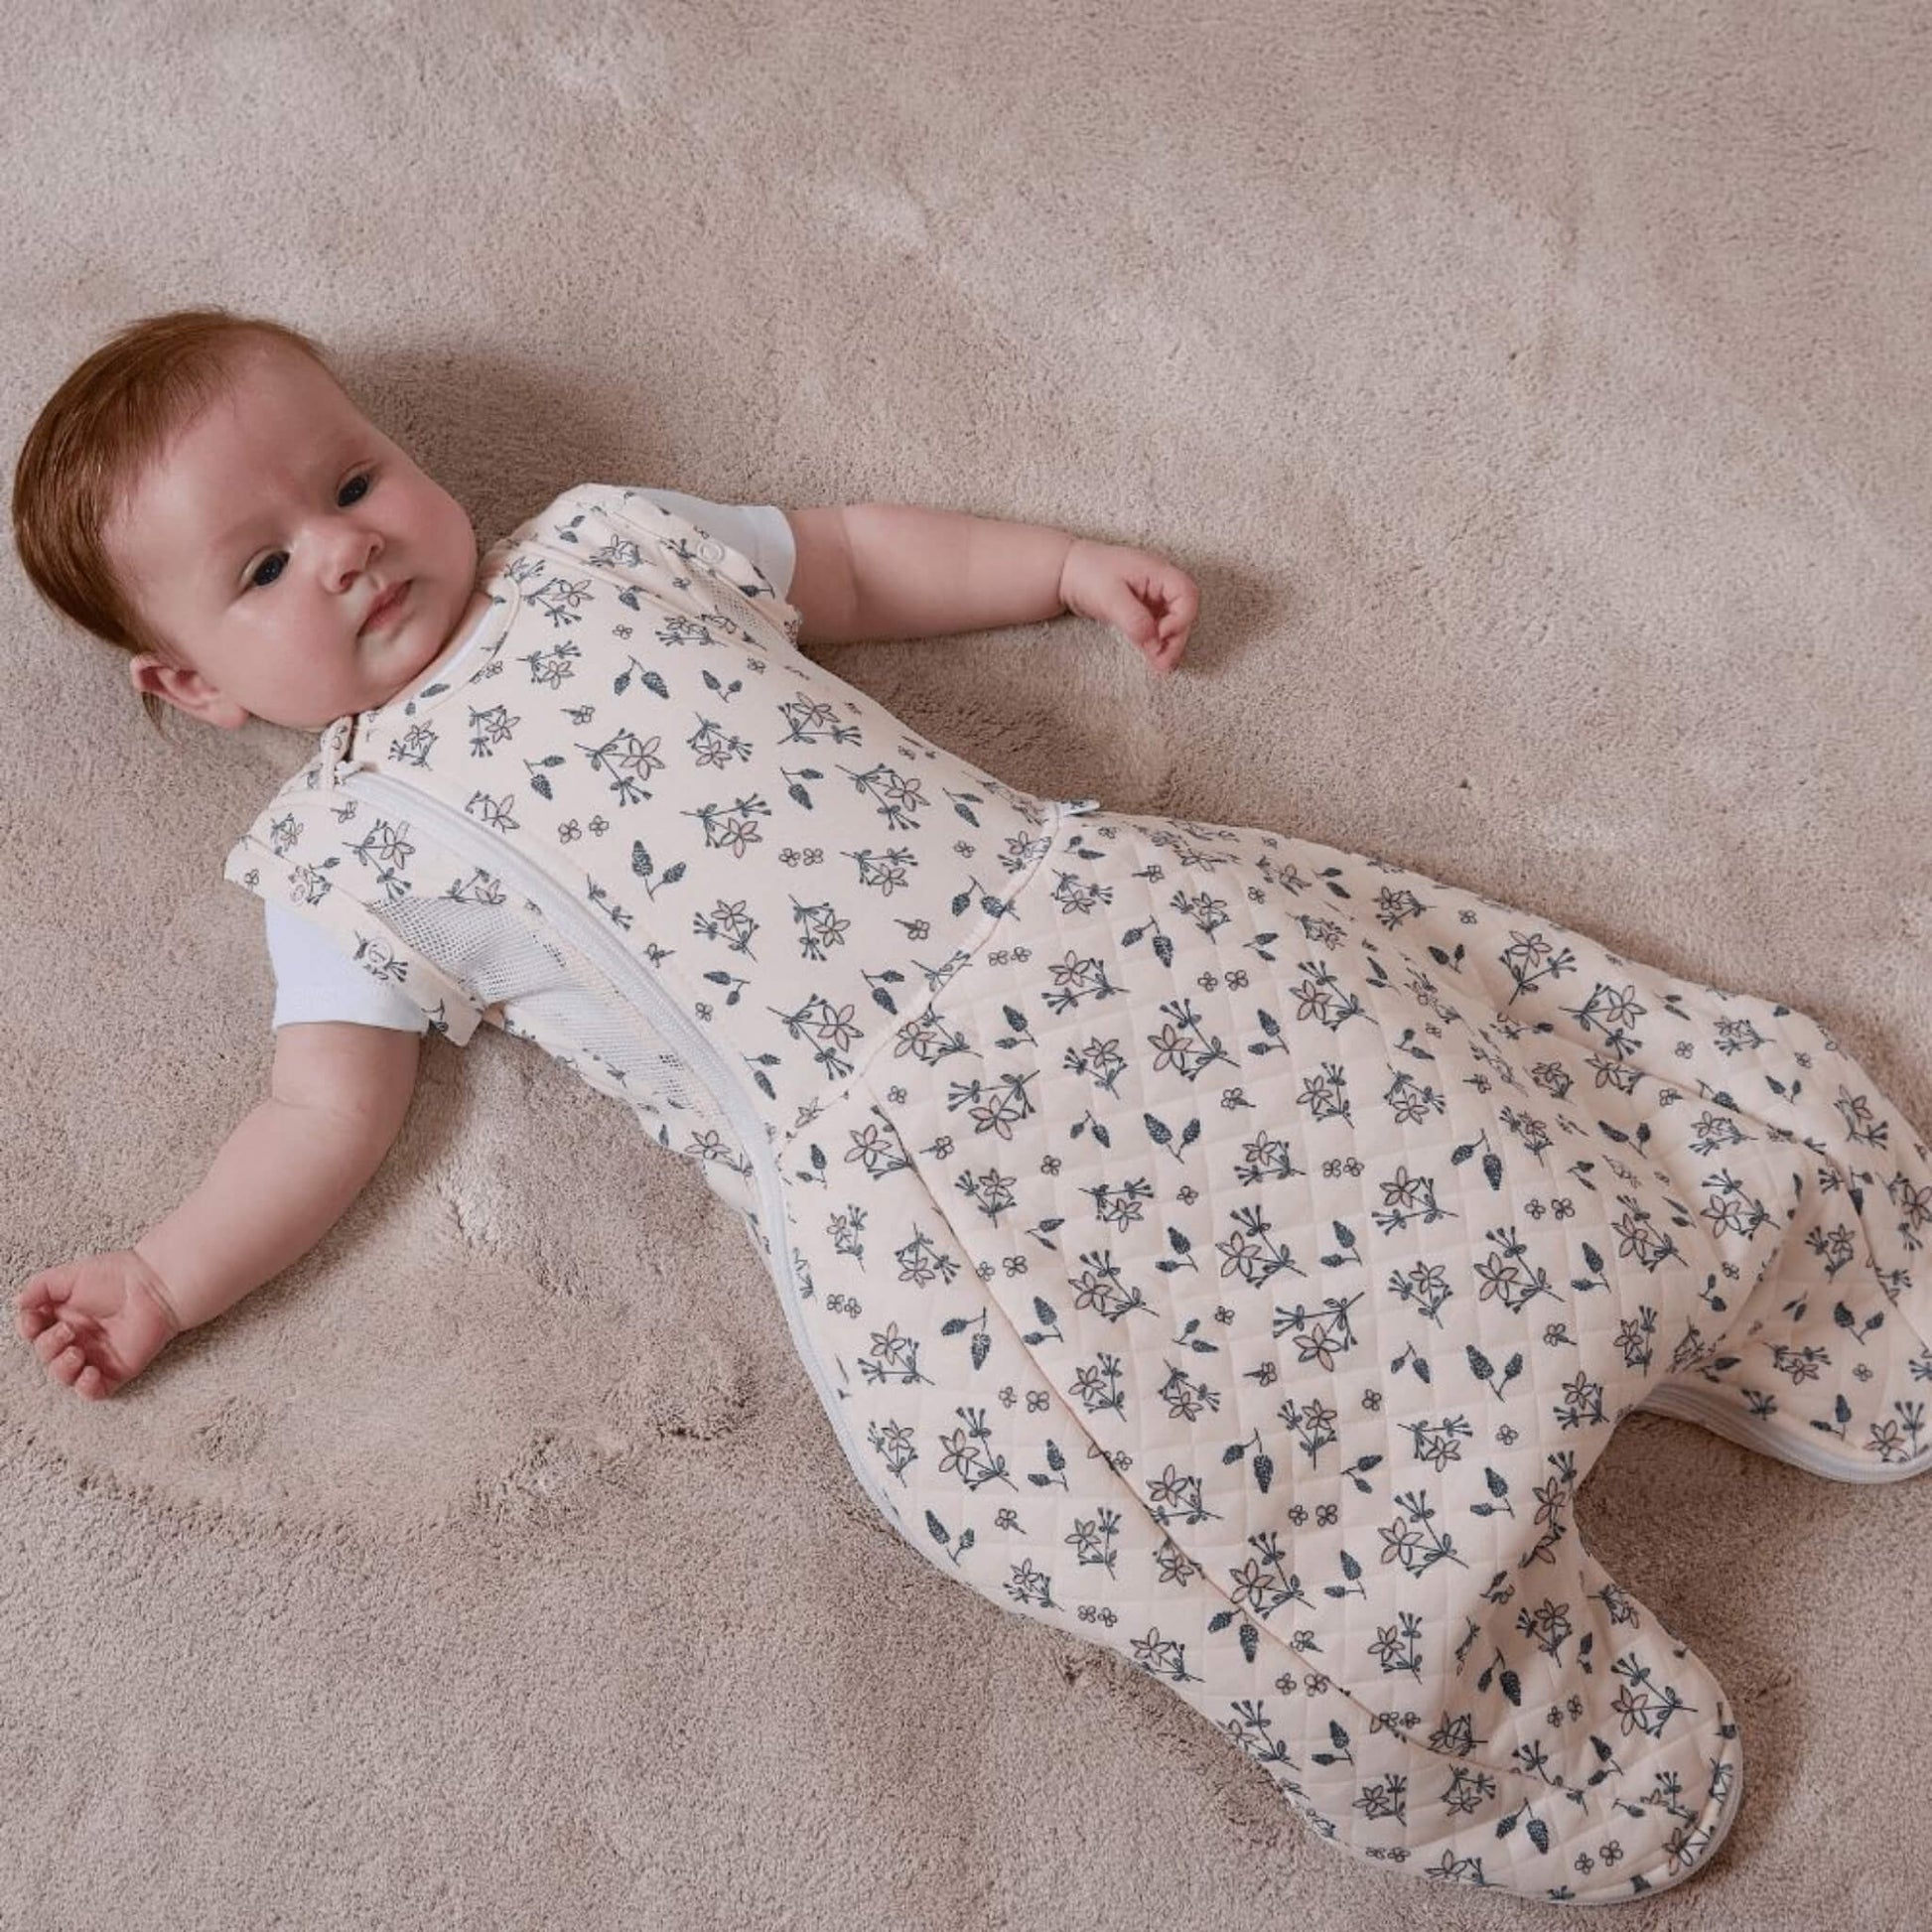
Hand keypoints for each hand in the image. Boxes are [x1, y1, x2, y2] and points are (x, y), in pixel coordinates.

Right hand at [14, 1248, 185, 1400]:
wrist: (155, 1285)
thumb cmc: (117, 1275)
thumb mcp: (70, 1275)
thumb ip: (40, 1287)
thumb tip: (18, 1303)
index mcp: (63, 1317)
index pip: (34, 1333)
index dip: (28, 1329)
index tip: (33, 1319)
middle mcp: (77, 1338)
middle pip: (46, 1356)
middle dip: (48, 1347)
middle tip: (68, 1331)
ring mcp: (96, 1356)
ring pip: (65, 1376)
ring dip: (62, 1368)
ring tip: (77, 1351)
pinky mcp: (117, 1369)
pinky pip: (94, 1391)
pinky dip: (86, 1388)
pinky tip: (89, 1372)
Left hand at [1058, 539, 1198, 676]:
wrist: (1067, 571)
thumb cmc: (1088, 574)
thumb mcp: (1110, 598)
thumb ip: (1134, 619)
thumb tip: (1154, 642)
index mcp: (1158, 572)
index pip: (1187, 594)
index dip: (1181, 618)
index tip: (1160, 634)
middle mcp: (1161, 583)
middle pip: (1184, 612)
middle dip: (1176, 638)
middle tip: (1163, 663)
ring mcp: (1154, 596)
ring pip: (1174, 622)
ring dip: (1170, 644)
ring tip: (1160, 666)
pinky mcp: (1145, 608)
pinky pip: (1160, 626)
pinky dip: (1158, 642)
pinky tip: (1153, 656)